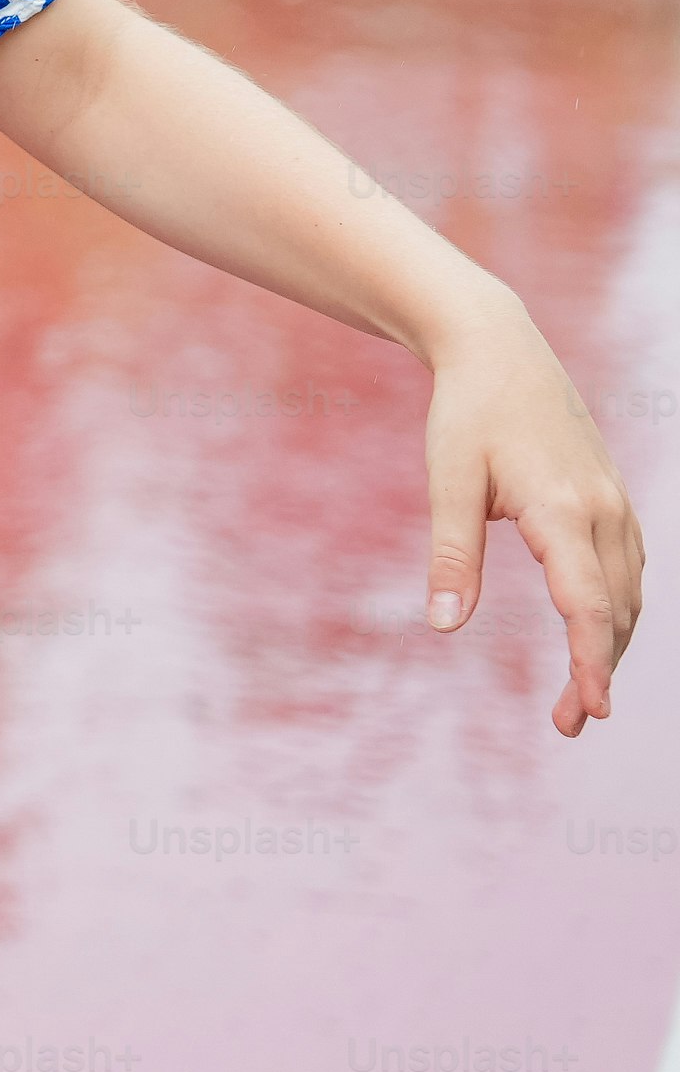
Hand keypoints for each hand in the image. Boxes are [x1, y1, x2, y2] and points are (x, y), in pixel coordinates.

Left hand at [423, 320, 641, 734]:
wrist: (499, 348)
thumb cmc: (465, 412)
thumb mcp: (447, 480)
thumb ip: (450, 555)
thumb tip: (443, 625)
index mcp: (561, 510)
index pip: (587, 605)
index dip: (590, 664)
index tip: (587, 711)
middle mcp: (602, 510)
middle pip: (615, 610)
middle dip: (600, 671)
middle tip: (568, 723)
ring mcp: (614, 502)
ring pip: (628, 592)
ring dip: (611, 644)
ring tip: (578, 693)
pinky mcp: (611, 496)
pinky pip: (628, 566)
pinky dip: (617, 607)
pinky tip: (598, 630)